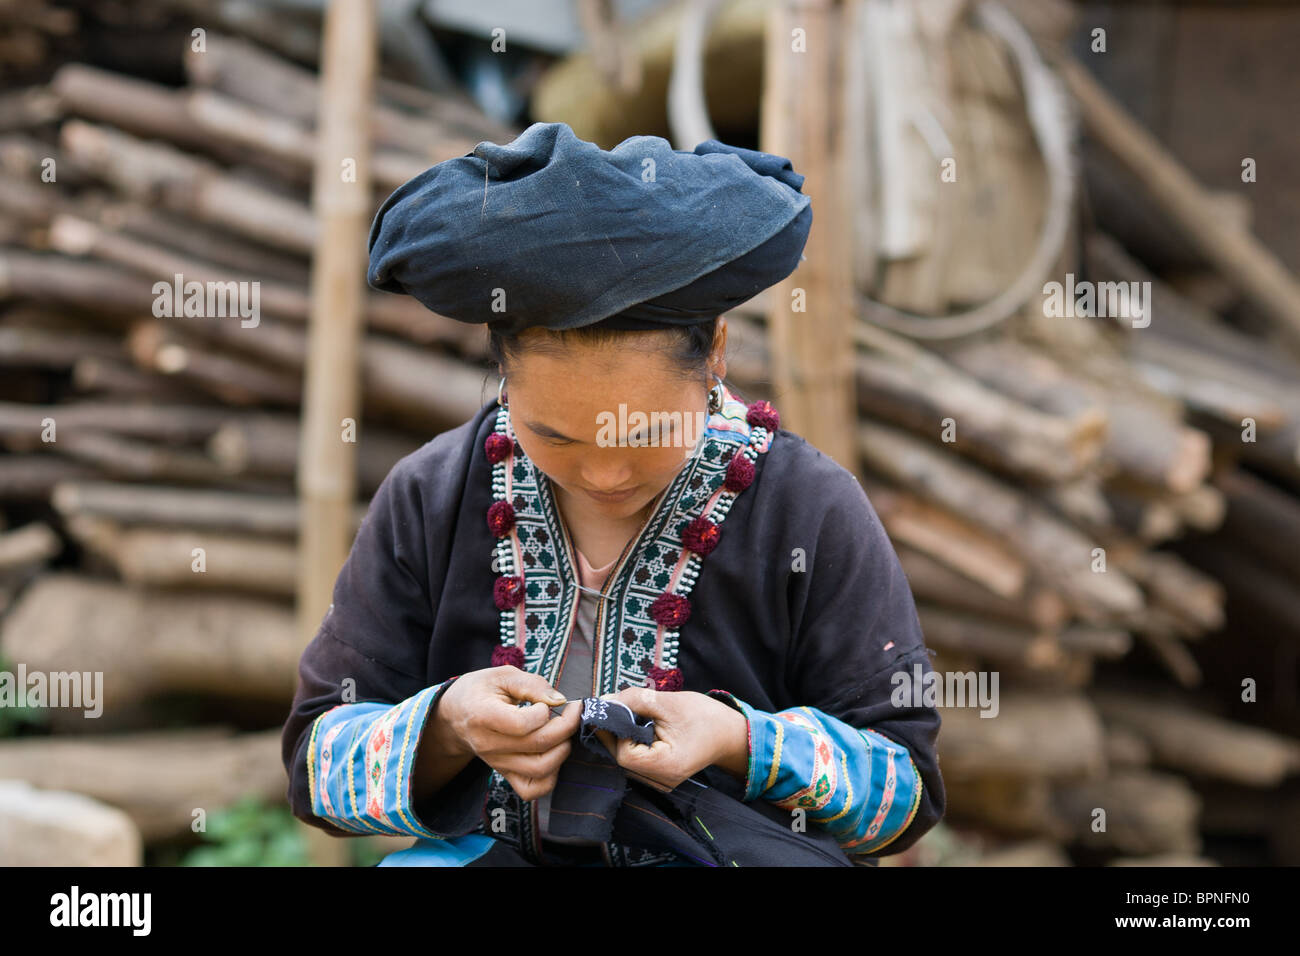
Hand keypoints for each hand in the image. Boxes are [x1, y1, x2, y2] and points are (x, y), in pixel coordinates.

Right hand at [436, 666, 581, 801]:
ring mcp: (497, 763)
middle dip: (566, 726)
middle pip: (538, 745)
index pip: (522, 724)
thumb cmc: (481, 691)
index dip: (544, 712)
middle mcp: (489, 745)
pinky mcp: (505, 774)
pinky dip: (551, 776)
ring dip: (562, 750)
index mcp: (484, 715)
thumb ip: (531, 684)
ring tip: (562, 732)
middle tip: (571, 711)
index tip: (548, 701)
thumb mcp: (502, 675)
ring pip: (540, 770)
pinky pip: (532, 790)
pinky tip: (553, 753)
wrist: (456, 715)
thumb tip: (559, 700)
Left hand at [591, 688, 748, 791]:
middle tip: (621, 708)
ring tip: (635, 716)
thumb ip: (636, 701)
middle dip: (617, 732)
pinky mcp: (660, 776)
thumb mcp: (669, 703)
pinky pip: (636, 761)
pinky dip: (633, 743)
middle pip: (622, 759)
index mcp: (667, 766)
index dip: (616, 732)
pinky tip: (641, 727)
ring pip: (627, 761)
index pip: (624, 755)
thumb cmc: (705, 717)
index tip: (618, 709)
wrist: (730, 734)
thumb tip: (605, 702)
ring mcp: (661, 782)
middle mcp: (662, 781)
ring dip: (624, 737)